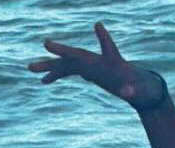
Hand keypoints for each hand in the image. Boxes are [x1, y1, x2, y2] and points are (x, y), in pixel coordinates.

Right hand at [29, 23, 164, 108]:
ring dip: (50, 65)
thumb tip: (127, 93)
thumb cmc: (144, 90)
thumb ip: (134, 92)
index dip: (105, 38)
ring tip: (30, 68)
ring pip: (68, 62)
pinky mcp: (88, 71)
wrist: (142, 90)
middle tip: (46, 44)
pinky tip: (43, 81)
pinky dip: (57, 75)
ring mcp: (92, 65)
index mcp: (116, 64)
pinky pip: (69, 71)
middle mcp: (100, 61)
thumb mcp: (142, 94)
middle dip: (64, 51)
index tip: (99, 25)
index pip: (109, 49)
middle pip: (79, 55)